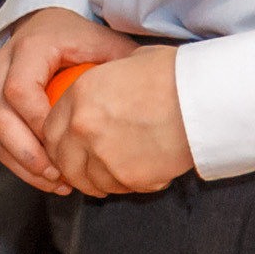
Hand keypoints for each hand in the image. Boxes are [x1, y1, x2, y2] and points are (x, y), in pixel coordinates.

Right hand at [0, 7, 140, 192]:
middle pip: (0, 117)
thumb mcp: (103, 43)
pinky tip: (43, 175)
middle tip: (59, 174)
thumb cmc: (77, 37)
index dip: (40, 125)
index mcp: (29, 47)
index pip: (21, 91)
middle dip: (28, 154)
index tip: (67, 145)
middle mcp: (1, 63)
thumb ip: (120, 65)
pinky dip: (15, 161)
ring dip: (21, 163)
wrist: (47, 24)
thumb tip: (149, 98)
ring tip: (55, 181)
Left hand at [42, 45, 194, 197]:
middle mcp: (84, 126)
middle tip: (86, 171)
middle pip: (63, 161)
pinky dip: (127, 184)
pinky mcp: (129, 177)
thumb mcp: (127, 65)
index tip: (69, 148)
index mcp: (79, 95)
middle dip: (73, 169)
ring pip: (90, 181)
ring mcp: (104, 155)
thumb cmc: (173, 74)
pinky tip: (141, 173)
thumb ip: (103, 85)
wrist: (204, 97)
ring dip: (99, 180)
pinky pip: (119, 188)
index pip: (50, 130)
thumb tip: (103, 93)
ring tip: (118, 173)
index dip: (58, 143)